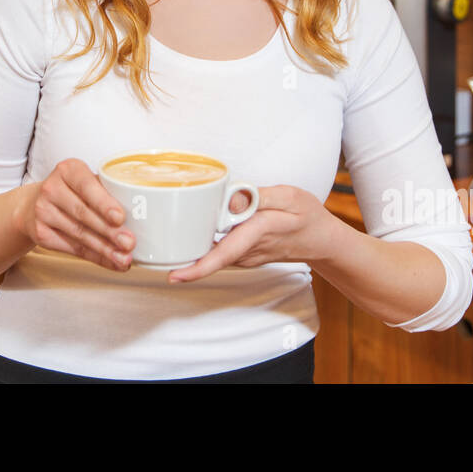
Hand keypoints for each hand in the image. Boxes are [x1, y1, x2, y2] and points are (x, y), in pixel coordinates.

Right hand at [14, 158, 134, 271]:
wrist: (33, 205)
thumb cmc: (72, 191)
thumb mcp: (85, 182)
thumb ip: (107, 192)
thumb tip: (141, 215)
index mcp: (68, 169)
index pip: (87, 185)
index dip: (104, 203)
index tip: (120, 217)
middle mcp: (52, 188)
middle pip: (84, 214)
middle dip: (109, 231)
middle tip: (129, 242)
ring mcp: (43, 211)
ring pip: (79, 234)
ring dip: (105, 249)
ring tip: (124, 257)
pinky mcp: (40, 234)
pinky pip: (73, 249)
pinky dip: (95, 258)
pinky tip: (111, 262)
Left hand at [167, 185, 338, 283]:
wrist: (321, 240)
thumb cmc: (306, 215)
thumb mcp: (290, 197)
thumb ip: (261, 196)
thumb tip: (235, 198)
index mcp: (258, 233)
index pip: (225, 252)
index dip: (200, 267)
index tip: (175, 275)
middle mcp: (248, 250)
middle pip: (211, 256)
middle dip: (183, 261)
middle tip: (150, 257)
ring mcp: (245, 256)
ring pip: (213, 255)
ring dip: (190, 255)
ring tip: (162, 246)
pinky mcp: (243, 255)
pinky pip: (219, 252)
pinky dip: (203, 249)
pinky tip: (188, 238)